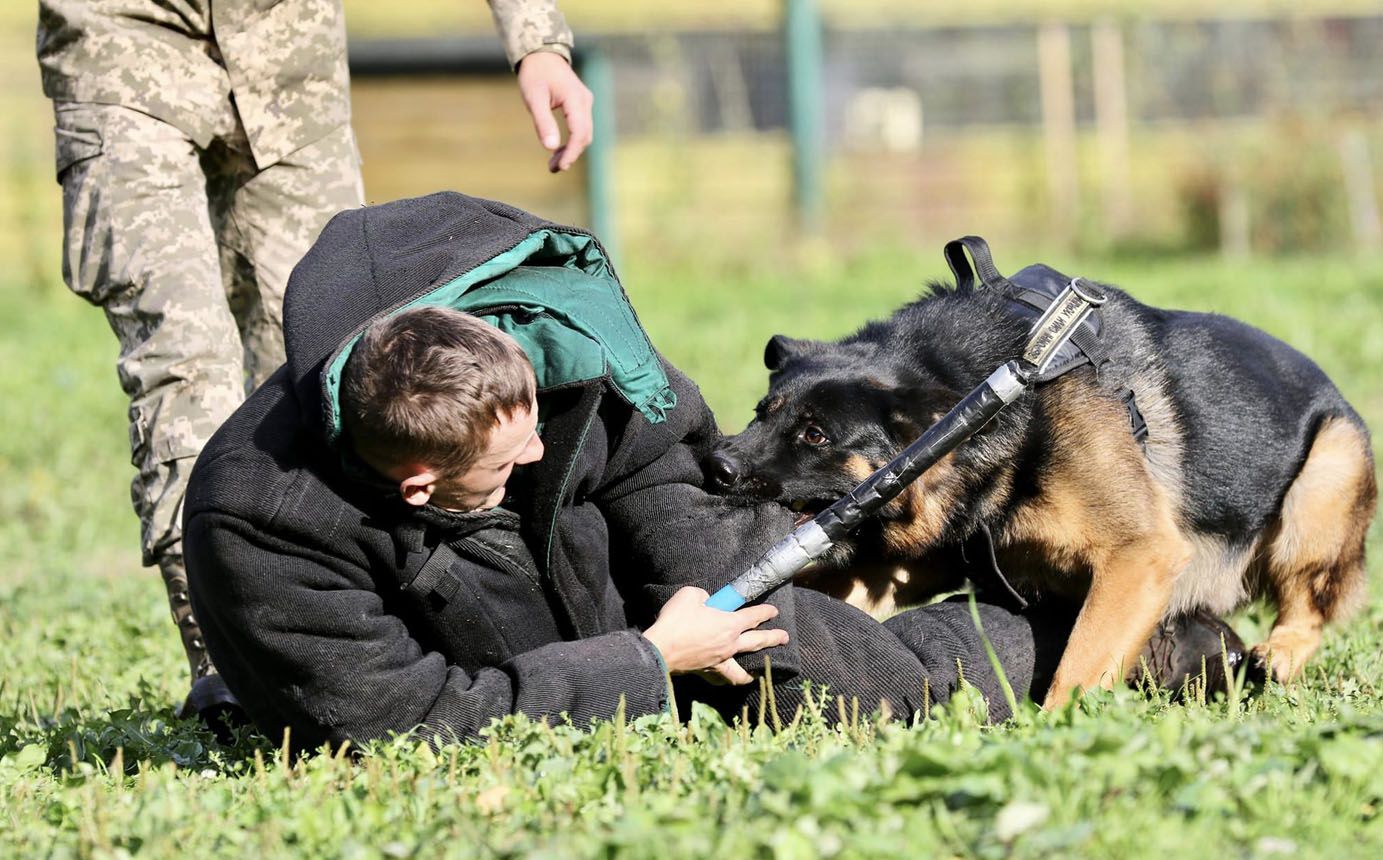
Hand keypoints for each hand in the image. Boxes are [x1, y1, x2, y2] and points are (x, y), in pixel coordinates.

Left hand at [515, 51, 593, 172]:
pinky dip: (571, 141)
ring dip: (571, 150)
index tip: (560, 167)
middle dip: (571, 154)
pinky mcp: (581, 105)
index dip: (572, 152)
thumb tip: (551, 147)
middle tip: (552, 168)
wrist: (542, 54)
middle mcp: (585, 101)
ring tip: (552, 164)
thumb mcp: (534, 98)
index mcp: (576, 99)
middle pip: (585, 136)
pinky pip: (580, 127)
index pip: (580, 132)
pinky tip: (557, 150)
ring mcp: (585, 103)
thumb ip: (543, 122)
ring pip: (584, 133)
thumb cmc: (535, 74)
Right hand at [642, 587, 788, 683]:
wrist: (660, 648)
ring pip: (743, 668)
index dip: (766, 612)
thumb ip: (704, 596)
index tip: (775, 611)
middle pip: (758, 641)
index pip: (754, 616)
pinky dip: (728, 679)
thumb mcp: (690, 595)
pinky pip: (721, 678)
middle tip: (784, 637)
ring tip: (761, 671)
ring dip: (755, 669)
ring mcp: (719, 661)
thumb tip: (707, 603)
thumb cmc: (676, 620)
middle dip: (774, 638)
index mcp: (730, 624)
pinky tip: (728, 679)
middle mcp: (729, 644)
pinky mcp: (706, 671)